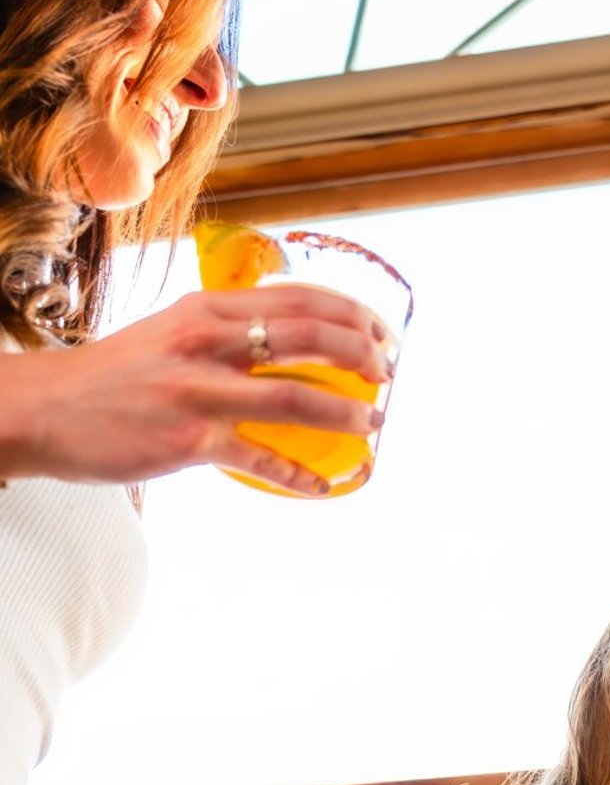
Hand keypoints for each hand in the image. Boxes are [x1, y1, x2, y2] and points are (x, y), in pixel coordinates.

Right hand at [4, 289, 393, 496]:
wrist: (47, 408)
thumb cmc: (116, 373)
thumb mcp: (171, 330)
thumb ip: (224, 329)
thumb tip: (285, 335)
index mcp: (207, 310)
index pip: (298, 299)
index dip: (352, 314)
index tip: (382, 331)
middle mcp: (207, 343)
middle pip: (309, 339)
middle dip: (362, 355)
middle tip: (388, 374)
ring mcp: (200, 392)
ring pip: (295, 399)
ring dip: (345, 414)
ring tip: (372, 424)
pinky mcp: (190, 439)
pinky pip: (260, 460)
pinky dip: (297, 475)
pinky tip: (321, 485)